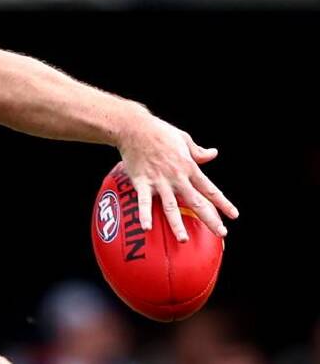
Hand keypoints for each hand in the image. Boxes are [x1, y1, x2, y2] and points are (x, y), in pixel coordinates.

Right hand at [117, 113, 238, 241]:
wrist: (133, 127)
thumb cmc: (159, 131)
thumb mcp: (184, 139)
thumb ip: (198, 151)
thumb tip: (213, 154)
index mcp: (188, 166)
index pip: (210, 189)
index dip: (223, 203)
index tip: (233, 215)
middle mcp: (176, 176)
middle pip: (196, 201)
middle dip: (210, 219)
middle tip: (221, 233)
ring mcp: (159, 181)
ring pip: (171, 206)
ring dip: (178, 224)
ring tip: (184, 239)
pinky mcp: (142, 182)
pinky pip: (144, 202)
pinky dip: (145, 215)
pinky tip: (147, 228)